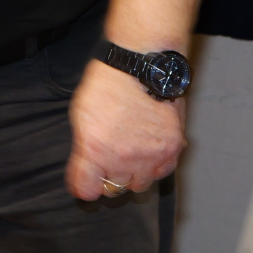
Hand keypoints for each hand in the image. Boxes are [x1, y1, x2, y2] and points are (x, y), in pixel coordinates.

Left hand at [66, 58, 185, 200]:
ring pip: (139, 184)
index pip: (87, 190)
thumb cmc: (109, 82)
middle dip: (109, 176)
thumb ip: (83, 146)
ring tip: (133, 152)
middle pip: (113, 188)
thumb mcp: (81, 114)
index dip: (85, 185)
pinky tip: (150, 149)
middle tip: (111, 158)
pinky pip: (162, 171)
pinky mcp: (171, 148)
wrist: (141, 62)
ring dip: (134, 173)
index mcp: (94, 150)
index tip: (86, 180)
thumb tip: (85, 167)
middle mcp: (122, 158)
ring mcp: (149, 156)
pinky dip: (156, 165)